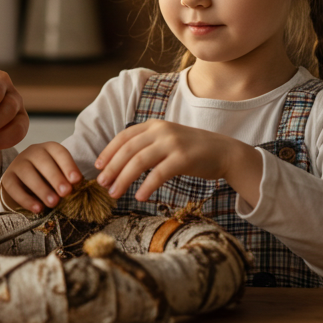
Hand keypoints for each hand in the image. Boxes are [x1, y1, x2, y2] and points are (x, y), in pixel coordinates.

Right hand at [1, 142, 82, 213]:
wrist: (24, 181)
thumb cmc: (48, 177)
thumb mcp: (60, 174)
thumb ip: (68, 179)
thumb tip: (76, 189)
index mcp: (49, 148)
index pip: (59, 152)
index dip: (69, 166)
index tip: (77, 180)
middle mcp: (33, 152)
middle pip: (43, 161)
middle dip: (55, 178)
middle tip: (66, 193)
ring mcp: (18, 163)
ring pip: (27, 173)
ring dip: (41, 188)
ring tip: (53, 203)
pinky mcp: (7, 177)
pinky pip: (14, 188)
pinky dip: (26, 199)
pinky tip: (37, 209)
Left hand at [94, 120, 236, 201]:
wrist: (224, 151)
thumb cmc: (192, 150)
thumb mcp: (167, 140)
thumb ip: (147, 145)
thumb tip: (120, 162)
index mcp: (154, 125)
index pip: (123, 137)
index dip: (108, 152)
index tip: (97, 167)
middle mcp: (161, 131)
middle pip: (128, 150)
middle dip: (111, 168)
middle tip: (102, 184)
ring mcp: (173, 143)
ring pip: (139, 161)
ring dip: (123, 178)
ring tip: (114, 193)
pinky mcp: (184, 158)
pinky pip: (159, 174)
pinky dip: (146, 186)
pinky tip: (139, 197)